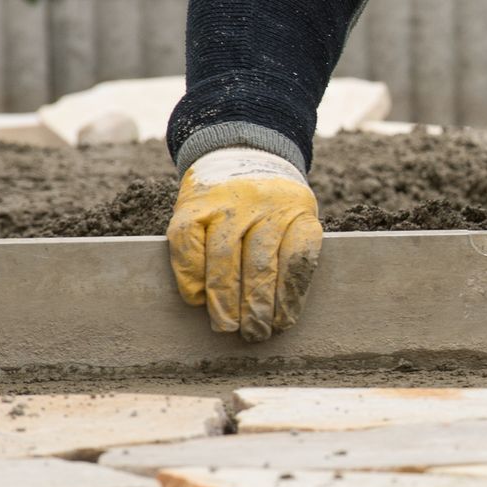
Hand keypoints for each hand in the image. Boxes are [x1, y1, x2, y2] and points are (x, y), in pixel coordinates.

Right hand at [168, 147, 323, 341]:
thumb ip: (290, 256)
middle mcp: (263, 204)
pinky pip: (188, 246)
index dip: (290, 294)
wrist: (240, 153)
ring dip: (224, 299)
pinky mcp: (191, 207)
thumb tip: (278, 314)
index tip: (283, 322)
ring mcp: (225, 204)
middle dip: (257, 306)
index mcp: (297, 209)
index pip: (298, 256)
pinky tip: (198, 299)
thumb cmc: (272, 205)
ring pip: (225, 258)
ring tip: (227, 325)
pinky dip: (192, 277)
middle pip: (261, 263)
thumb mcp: (296, 218)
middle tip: (254, 333)